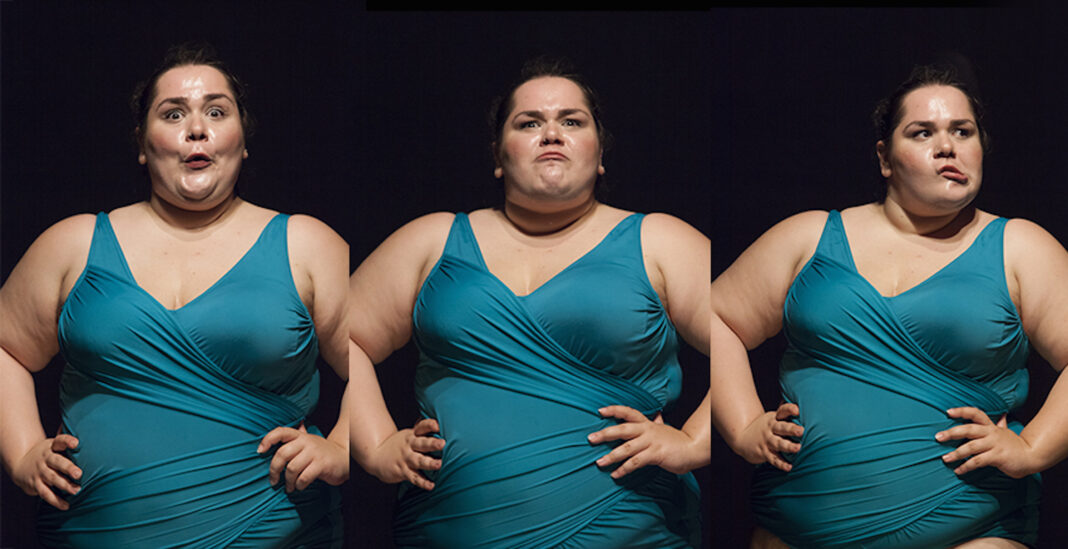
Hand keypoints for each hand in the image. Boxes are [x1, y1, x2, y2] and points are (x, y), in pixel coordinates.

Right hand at [11, 435, 81, 509]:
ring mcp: (40, 471)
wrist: (21, 464)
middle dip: (68, 468)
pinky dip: (56, 501)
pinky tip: (66, 505)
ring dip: (65, 485)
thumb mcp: (54, 446)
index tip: (76, 443)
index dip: (67, 441)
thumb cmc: (48, 455)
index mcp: (52, 447)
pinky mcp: (36, 484)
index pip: (60, 441)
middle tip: (79, 474)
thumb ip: (69, 445)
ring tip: (77, 490)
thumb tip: (94, 439)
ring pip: (52, 478)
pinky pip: (46, 493)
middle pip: (57, 462)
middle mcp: (45, 458)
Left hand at [258, 424, 347, 491]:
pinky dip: (299, 485)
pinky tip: (300, 487)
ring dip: (288, 482)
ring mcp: (314, 453)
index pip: (280, 432)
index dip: (267, 440)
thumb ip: (298, 435)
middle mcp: (307, 442)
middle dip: (274, 470)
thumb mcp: (310, 441)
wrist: (345, 458)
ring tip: (289, 487)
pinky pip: (303, 477)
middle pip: (282, 454)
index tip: (260, 451)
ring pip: (291, 468)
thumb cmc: (322, 452)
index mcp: (301, 436)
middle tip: (273, 481)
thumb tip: (292, 425)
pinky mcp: (322, 465)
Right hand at [363, 418, 443, 490]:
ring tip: (439, 464)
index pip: (421, 427)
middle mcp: (409, 446)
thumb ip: (422, 428)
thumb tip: (437, 419)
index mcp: (412, 435)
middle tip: (442, 443)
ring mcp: (406, 459)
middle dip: (432, 443)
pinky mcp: (403, 471)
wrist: (375, 456)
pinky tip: (431, 485)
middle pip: (422, 444)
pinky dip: (422, 482)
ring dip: (429, 463)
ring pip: (419, 461)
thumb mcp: (409, 434)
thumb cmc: (399, 445)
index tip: (437, 425)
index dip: (429, 425)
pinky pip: (414, 477)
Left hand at [586, 406, 701, 479]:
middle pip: (622, 429)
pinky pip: (636, 462)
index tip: (600, 411)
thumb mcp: (664, 428)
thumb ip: (657, 422)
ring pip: (627, 448)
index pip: (628, 412)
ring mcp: (651, 442)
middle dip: (605, 434)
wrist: (693, 449)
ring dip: (611, 456)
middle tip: (590, 438)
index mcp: (647, 423)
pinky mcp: (656, 454)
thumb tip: (657, 414)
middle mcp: (647, 430)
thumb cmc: (676, 440)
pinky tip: (615, 474)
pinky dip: (624, 469)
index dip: (614, 410)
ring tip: (599, 462)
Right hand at [734, 403, 802, 471]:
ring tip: (797, 448)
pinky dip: (781, 464)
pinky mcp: (764, 453)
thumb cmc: (764, 427)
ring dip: (788, 446)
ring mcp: (767, 441)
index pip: (782, 412)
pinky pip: (774, 459)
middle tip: (801, 430)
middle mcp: (770, 429)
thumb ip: (784, 411)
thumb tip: (798, 400)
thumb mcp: (772, 417)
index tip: (797, 410)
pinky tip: (789, 467)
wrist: (742, 438)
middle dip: (791, 429)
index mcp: (774, 419)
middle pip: (782, 428)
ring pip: (779, 444)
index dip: (789, 410)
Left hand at [936, 407, 1037, 478]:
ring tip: (945, 458)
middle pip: (969, 429)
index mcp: (991, 427)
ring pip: (971, 447)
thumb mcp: (1006, 432)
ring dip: (956, 453)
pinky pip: (978, 461)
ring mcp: (995, 445)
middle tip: (938, 437)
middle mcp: (991, 433)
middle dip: (952, 433)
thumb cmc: (1014, 445)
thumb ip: (1000, 424)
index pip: (976, 413)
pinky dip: (966, 466)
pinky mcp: (998, 457)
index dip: (962, 411)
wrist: (1032, 456)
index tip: (948, 412)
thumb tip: (1002, 414)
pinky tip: (958, 471)